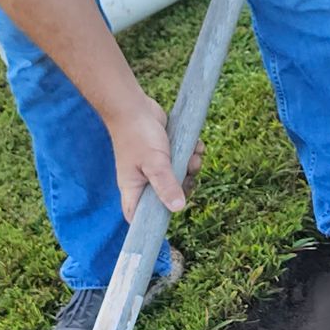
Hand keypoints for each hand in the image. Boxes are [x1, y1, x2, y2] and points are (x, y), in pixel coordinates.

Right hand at [108, 90, 199, 219]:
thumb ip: (166, 185)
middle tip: (188, 173)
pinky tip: (195, 145)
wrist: (135, 107)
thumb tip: (178, 208)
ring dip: (192, 166)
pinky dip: (192, 154)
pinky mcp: (167, 154)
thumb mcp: (154, 163)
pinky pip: (184, 161)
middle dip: (184, 186)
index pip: (138, 216)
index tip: (170, 215)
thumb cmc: (137, 136)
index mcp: (134, 189)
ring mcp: (156, 168)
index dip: (152, 222)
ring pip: (180, 177)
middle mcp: (144, 181)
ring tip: (192, 154)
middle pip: (169, 198)